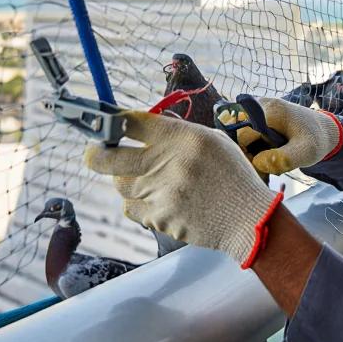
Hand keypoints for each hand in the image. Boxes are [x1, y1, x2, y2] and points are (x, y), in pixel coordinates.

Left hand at [84, 111, 280, 265]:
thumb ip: (178, 131)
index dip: (111, 122)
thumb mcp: (213, 141)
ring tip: (141, 178)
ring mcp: (161, 193)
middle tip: (94, 153)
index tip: (105, 125)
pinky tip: (155, 200)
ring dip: (125, 180)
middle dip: (96, 154)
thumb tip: (144, 123)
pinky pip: (131, 208)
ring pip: (120, 184)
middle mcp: (168, 162)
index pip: (130, 123)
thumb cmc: (232, 176)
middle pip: (109, 157)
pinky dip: (136, 203)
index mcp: (183, 137)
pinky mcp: (159, 218)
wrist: (248, 219)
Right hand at [226, 99, 341, 175]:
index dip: (246, 156)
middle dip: (247, 153)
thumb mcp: (305, 153)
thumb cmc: (315, 141)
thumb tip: (257, 162)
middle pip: (238, 134)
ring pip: (240, 133)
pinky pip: (246, 130)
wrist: (323, 130)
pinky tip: (266, 153)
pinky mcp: (259, 113)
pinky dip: (253, 144)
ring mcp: (259, 107)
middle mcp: (261, 105)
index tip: (260, 169)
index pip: (242, 136)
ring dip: (250, 149)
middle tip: (263, 168)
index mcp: (270, 112)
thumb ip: (282, 159)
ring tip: (267, 160)